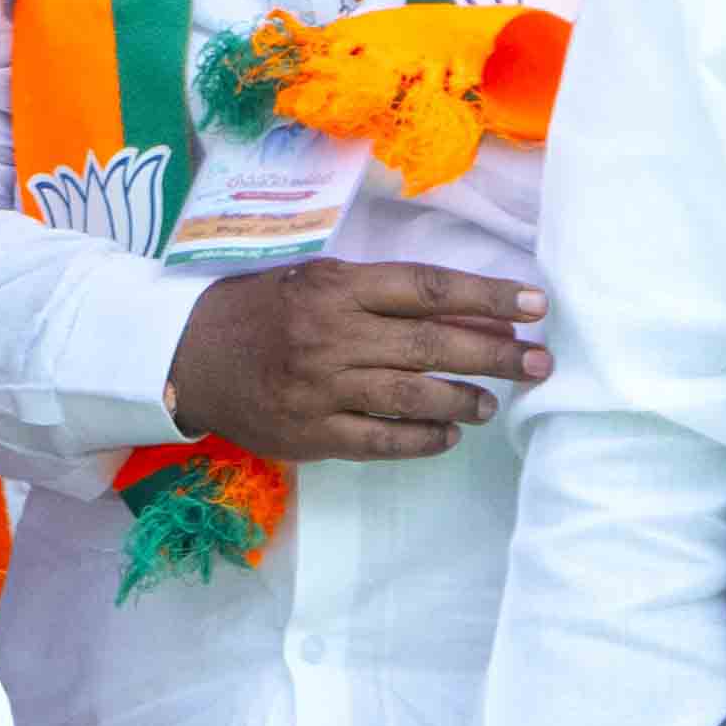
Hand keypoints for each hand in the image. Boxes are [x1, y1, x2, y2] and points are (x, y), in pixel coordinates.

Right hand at [164, 256, 544, 462]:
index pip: (426, 287)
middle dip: (495, 354)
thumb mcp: (317, 284)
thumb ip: (385, 298)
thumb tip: (470, 313)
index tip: (534, 304)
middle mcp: (330, 334)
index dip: (486, 295)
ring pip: (411, 396)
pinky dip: (422, 440)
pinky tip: (447, 435)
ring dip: (463, 400)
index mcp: (334, 286)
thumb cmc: (262, 310)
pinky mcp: (311, 432)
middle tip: (539, 364)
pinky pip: (381, 441)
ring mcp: (320, 387)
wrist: (186, 355)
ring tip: (491, 403)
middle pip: (430, 344)